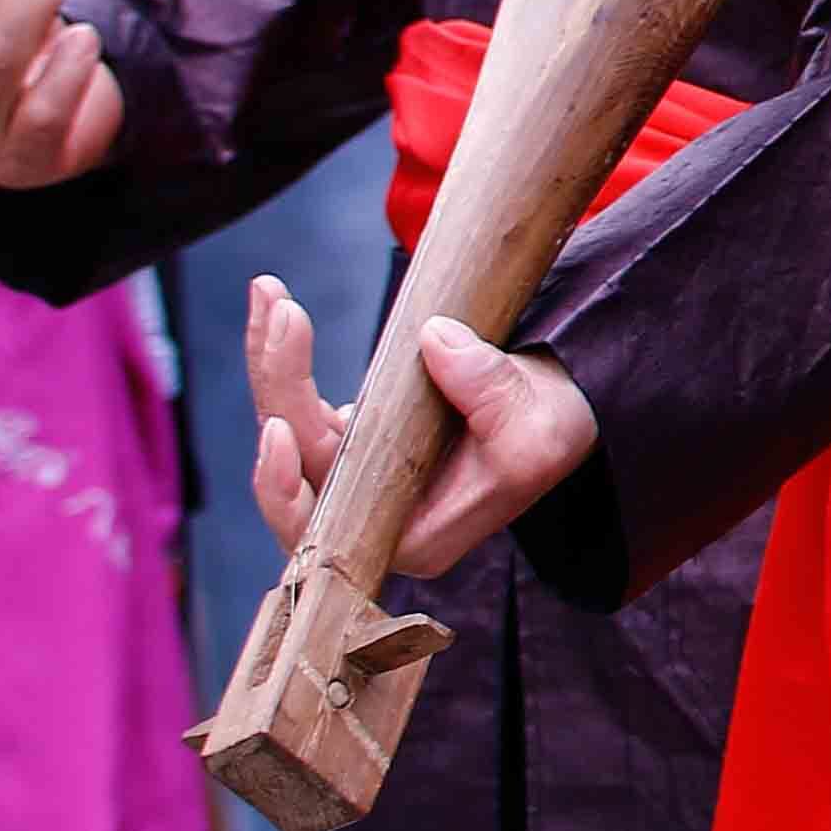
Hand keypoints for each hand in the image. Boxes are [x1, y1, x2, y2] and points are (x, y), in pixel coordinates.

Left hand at [243, 268, 596, 578]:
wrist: (560, 406)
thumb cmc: (552, 431)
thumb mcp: (541, 427)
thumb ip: (492, 392)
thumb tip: (433, 339)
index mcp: (410, 536)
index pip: (324, 525)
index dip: (286, 487)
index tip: (280, 430)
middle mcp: (371, 512)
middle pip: (296, 462)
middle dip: (279, 386)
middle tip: (284, 314)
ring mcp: (357, 471)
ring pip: (288, 424)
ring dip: (271, 359)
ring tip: (269, 294)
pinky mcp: (352, 434)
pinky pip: (299, 399)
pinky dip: (284, 353)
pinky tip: (277, 308)